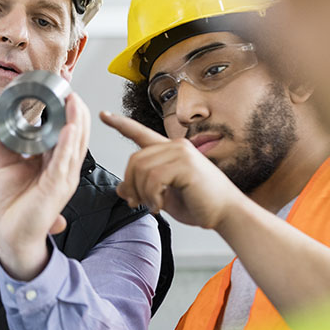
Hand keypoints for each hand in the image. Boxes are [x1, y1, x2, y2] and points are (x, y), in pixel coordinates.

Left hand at [0, 92, 89, 279]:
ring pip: (75, 146)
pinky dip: (68, 145)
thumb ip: (0, 143)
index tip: (64, 92)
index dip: (68, 113)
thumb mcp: (5, 167)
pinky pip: (63, 164)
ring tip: (75, 102)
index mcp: (54, 164)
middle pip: (77, 136)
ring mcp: (62, 180)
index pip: (68, 133)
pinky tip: (69, 129)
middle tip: (72, 90)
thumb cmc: (13, 206)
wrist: (11, 237)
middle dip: (76, 112)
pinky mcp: (56, 190)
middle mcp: (63, 170)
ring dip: (76, 122)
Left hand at [99, 111, 244, 229]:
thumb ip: (142, 189)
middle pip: (134, 159)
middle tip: (136, 203)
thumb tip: (120, 188)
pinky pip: (153, 178)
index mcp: (169, 150)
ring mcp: (181, 153)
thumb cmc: (199, 204)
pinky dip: (151, 196)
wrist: (226, 214)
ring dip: (142, 193)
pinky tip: (160, 206)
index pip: (140, 132)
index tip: (103, 115)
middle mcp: (175, 146)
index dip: (120, 124)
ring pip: (141, 169)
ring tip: (153, 206)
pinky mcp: (186, 164)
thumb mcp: (163, 197)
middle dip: (130, 184)